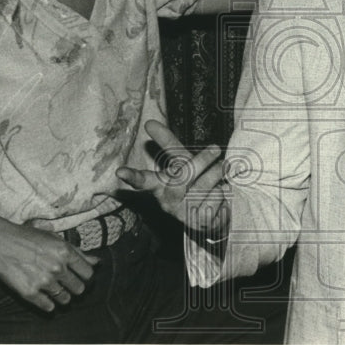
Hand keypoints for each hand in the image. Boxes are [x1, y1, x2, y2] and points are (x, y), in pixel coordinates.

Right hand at [0, 212, 99, 312]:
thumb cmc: (27, 238)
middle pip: (79, 288)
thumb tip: (97, 262)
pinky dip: (49, 304)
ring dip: (62, 296)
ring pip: (65, 299)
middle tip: (66, 284)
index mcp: (65, 252)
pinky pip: (48, 307)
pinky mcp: (30, 293)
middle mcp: (57, 267)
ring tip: (54, 289)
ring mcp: (44, 281)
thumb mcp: (55, 239)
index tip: (79, 277)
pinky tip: (44, 297)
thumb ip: (77, 252)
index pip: (88, 273)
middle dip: (75, 287)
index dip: (85, 276)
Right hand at [116, 120, 229, 237]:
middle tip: (215, 148)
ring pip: (203, 187)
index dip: (132, 176)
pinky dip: (224, 191)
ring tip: (222, 169)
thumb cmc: (193, 183)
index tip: (120, 172)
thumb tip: (149, 122)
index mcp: (159, 185)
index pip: (143, 180)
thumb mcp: (181, 161)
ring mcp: (183, 214)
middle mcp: (168, 201)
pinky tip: (222, 192)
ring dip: (216, 174)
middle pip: (182, 176)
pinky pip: (216, 199)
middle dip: (201, 160)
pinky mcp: (201, 222)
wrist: (213, 214)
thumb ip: (167, 143)